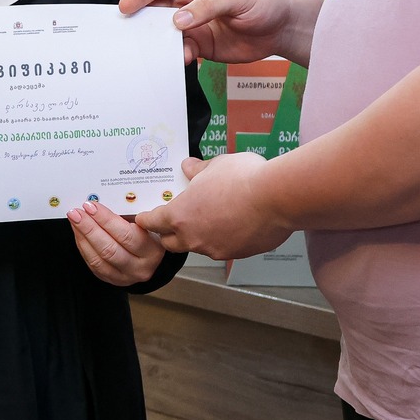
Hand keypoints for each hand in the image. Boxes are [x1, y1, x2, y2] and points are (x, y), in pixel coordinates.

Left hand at [68, 199, 165, 285]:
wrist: (149, 254)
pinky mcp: (111, 279)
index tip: (92, 206)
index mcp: (152, 251)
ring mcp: (125, 276)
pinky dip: (83, 245)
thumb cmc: (147, 232)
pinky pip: (93, 264)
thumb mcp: (144, 222)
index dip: (106, 220)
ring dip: (83, 236)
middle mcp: (140, 268)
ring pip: (98, 259)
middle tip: (77, 212)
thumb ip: (127, 214)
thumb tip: (99, 202)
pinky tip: (78, 231)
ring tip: (75, 219)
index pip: (126, 235)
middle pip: (109, 249)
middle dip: (89, 228)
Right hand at [119, 0, 306, 64]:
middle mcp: (189, 2)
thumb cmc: (263, 2)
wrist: (282, 29)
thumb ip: (208, 6)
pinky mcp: (201, 45)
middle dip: (142, 21)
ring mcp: (193, 25)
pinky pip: (182, 51)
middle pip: (157, 10)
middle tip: (128, 34)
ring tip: (157, 52)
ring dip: (160, 44)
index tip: (125, 7)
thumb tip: (178, 20)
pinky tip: (182, 59)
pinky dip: (178, 57)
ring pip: (166, 34)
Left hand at [136, 152, 288, 258]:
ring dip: (198, 236)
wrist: (276, 198)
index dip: (147, 219)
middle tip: (171, 222)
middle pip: (171, 242)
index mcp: (180, 215)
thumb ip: (198, 170)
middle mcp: (193, 237)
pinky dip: (222, 239)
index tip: (143, 219)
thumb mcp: (215, 165)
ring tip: (208, 220)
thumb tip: (188, 167)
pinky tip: (232, 225)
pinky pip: (222, 248)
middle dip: (168, 234)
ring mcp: (215, 249)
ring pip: (198, 246)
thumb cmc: (243, 178)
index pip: (153, 222)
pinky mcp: (236, 254)